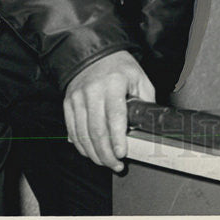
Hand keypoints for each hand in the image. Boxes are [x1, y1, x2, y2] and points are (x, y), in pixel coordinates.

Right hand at [63, 50, 154, 171]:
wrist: (95, 54)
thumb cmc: (120, 68)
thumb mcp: (140, 78)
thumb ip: (146, 100)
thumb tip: (150, 123)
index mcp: (114, 83)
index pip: (114, 116)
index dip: (117, 138)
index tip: (122, 154)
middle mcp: (93, 91)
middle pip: (97, 130)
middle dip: (106, 153)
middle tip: (116, 165)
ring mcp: (78, 98)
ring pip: (83, 134)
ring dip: (94, 154)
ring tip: (106, 163)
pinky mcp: (68, 104)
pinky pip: (72, 130)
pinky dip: (81, 146)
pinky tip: (91, 153)